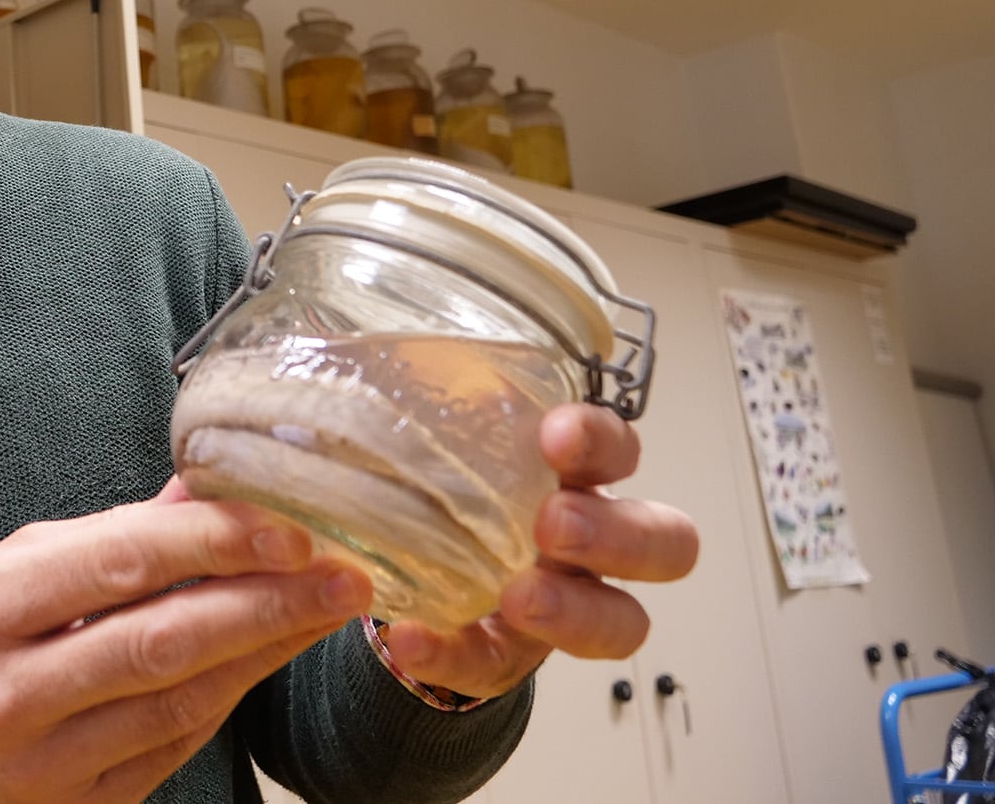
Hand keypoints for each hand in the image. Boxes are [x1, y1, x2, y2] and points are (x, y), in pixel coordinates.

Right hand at [0, 480, 372, 802]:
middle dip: (266, 602)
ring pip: (181, 701)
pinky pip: (173, 746)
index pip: (118, 564)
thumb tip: (200, 489)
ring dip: (268, 651)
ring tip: (327, 610)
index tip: (287, 522)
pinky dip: (230, 697)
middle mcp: (12, 690)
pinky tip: (271, 659)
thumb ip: (103, 537)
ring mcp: (45, 761)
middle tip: (343, 572)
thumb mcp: (2, 568)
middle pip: (163, 640)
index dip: (212, 542)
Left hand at [379, 403, 700, 698]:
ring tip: (517, 598)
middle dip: (618, 532)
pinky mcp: (507, 657)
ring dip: (575, 610)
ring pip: (620, 621)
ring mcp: (562, 605)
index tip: (556, 434)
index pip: (620, 448)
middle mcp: (588, 540)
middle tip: (554, 524)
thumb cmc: (431, 476)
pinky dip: (452, 656)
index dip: (602, 440)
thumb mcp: (429, 429)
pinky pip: (493, 666)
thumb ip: (414, 393)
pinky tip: (410, 639)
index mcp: (573, 473)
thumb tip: (339, 335)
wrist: (392, 556)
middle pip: (663, 542)